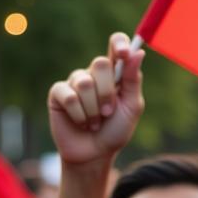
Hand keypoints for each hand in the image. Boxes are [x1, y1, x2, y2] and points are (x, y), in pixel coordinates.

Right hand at [47, 32, 144, 167]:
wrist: (95, 154)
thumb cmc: (115, 131)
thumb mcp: (131, 108)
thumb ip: (133, 81)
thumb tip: (138, 53)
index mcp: (114, 74)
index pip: (116, 46)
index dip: (119, 44)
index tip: (124, 52)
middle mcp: (93, 74)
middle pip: (101, 64)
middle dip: (108, 93)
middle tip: (108, 113)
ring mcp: (74, 82)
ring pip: (85, 83)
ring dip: (94, 110)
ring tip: (95, 123)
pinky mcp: (59, 93)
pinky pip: (70, 97)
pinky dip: (80, 116)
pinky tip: (81, 123)